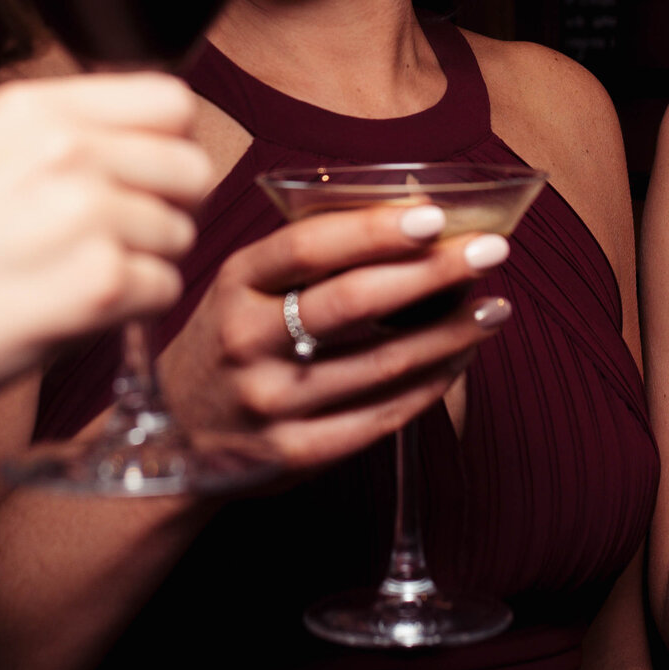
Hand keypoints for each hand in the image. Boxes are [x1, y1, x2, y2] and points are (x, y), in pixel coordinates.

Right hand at [0, 72, 212, 410]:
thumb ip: (59, 141)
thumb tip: (148, 147)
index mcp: (32, 108)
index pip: (170, 101)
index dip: (166, 147)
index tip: (141, 181)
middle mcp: (66, 148)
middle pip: (192, 166)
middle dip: (167, 209)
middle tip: (113, 244)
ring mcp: (86, 214)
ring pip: (180, 234)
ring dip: (143, 266)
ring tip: (69, 283)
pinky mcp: (97, 284)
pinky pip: (164, 291)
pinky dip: (130, 313)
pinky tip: (68, 315)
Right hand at [159, 202, 513, 471]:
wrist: (174, 440)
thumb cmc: (227, 344)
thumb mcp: (238, 290)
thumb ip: (301, 259)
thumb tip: (406, 220)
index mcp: (233, 287)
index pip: (307, 248)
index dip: (373, 229)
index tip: (434, 215)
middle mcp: (247, 343)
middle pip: (353, 302)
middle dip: (432, 273)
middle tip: (491, 252)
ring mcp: (271, 402)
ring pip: (380, 364)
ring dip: (449, 334)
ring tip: (494, 307)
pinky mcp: (295, 453)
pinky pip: (380, 418)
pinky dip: (430, 386)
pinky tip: (461, 360)